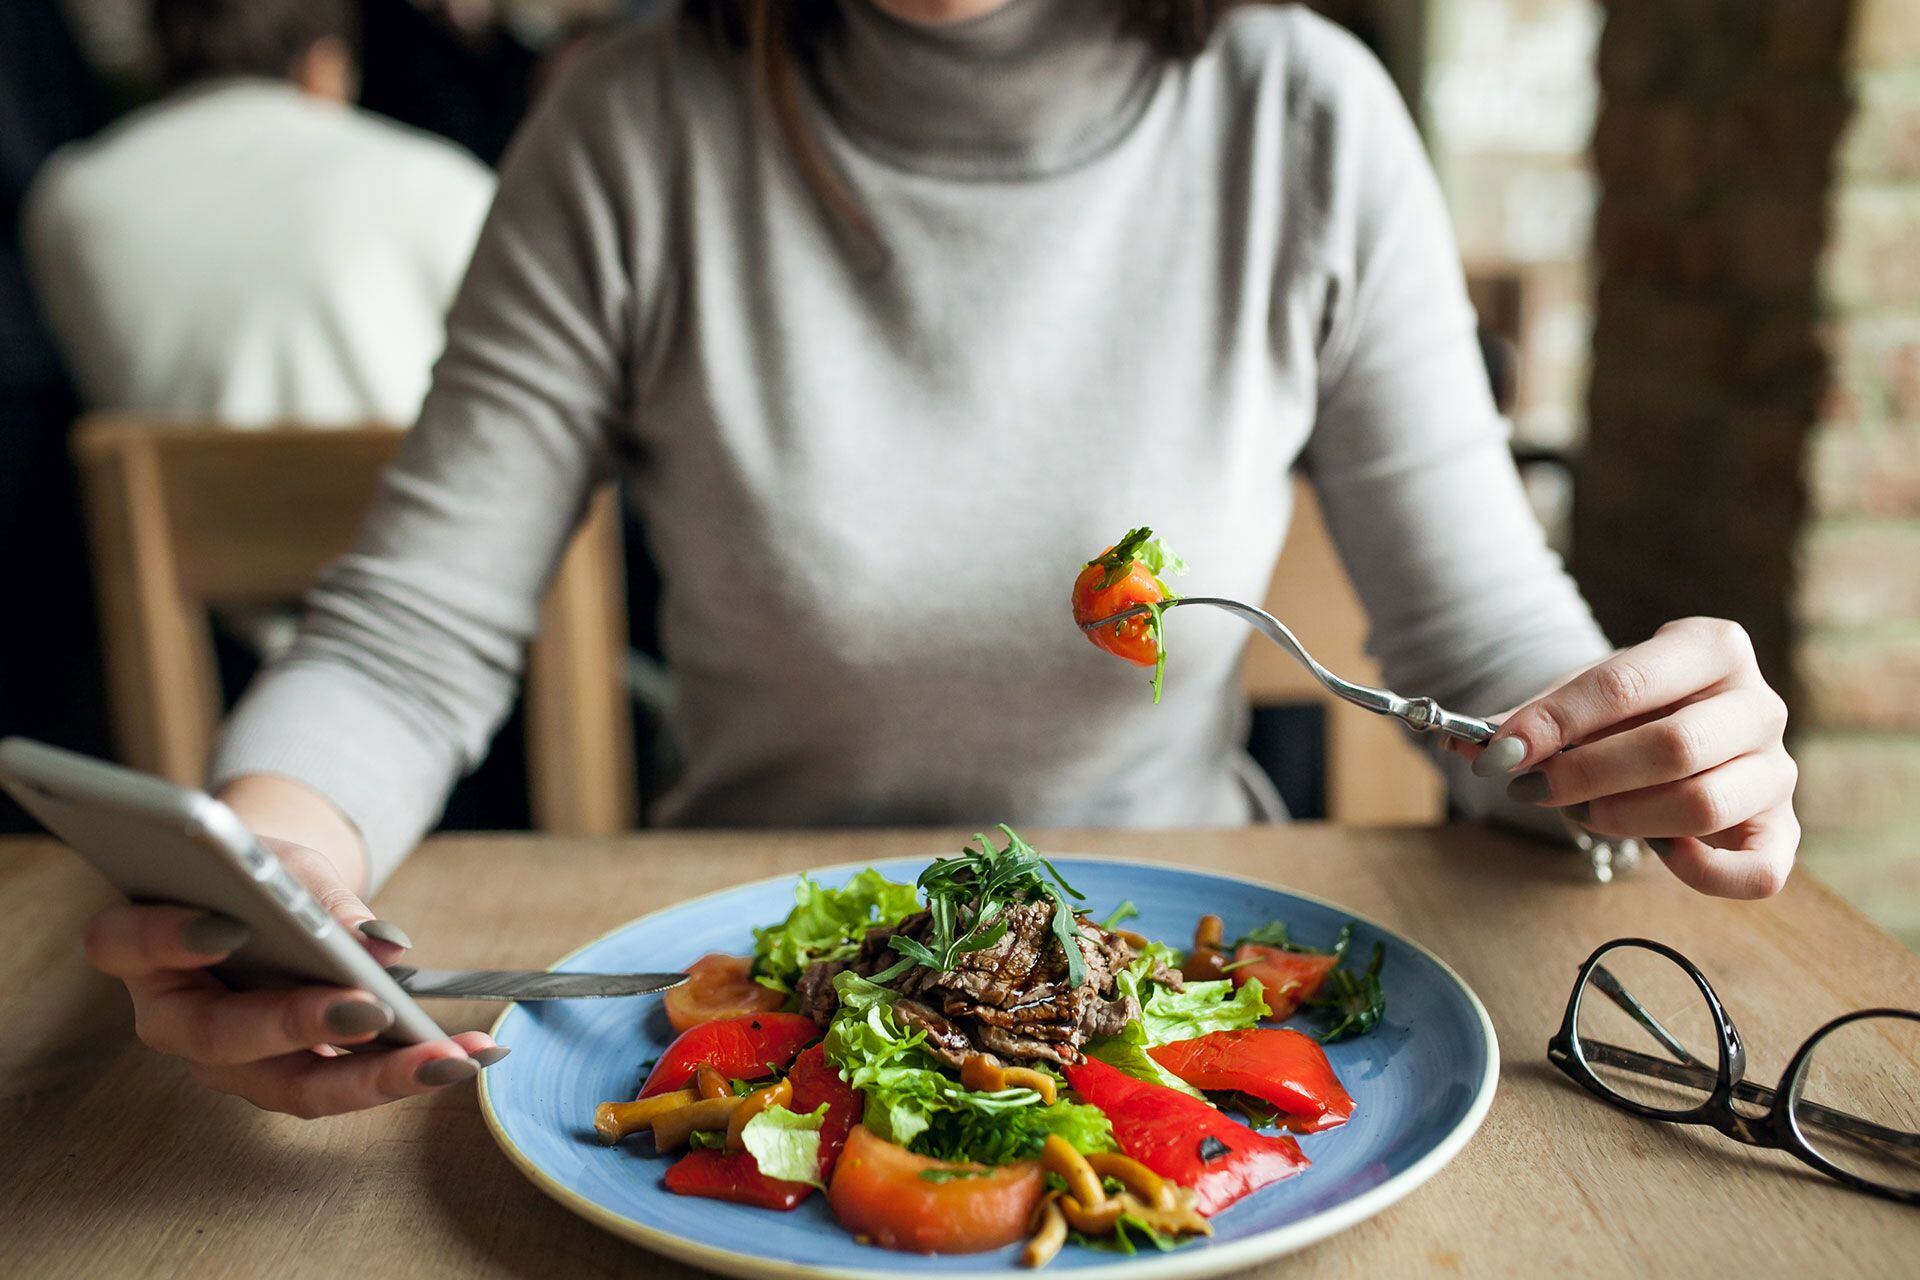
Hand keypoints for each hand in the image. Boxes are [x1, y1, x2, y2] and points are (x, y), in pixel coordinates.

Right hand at [82, 837, 502, 1116]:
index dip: (169, 938)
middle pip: (223, 1037)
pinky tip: (470, 1054)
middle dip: (301, 1026)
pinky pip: (342, 1085)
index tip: (228, 928)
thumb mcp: (285, 863)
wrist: (262, 899)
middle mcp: (175, 1017)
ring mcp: (229, 1060)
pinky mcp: (284, 1076)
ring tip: (455, 1057)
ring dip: (381, 1075)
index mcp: (142, 947)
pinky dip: (408, 1070)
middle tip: (372, 1012)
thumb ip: (318, 898)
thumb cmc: (258, 874)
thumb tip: (384, 947)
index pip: (128, 943)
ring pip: (294, 1085)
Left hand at [1448, 617, 1798, 899]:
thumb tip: (1459, 742)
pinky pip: (1758, 871)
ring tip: (1579, 812)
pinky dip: (1701, 872)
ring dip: (1621, 818)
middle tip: (1530, 787)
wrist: (1676, 732)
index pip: (1628, 683)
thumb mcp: (1577, 701)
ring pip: (1703, 804)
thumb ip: (1524, 722)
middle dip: (1584, 774)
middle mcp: (1759, 703)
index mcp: (1712, 647)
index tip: (1502, 752)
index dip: (1556, 721)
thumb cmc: (1624, 715)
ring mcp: (1777, 770)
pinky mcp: (1783, 831)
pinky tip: (1660, 852)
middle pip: (1672, 746)